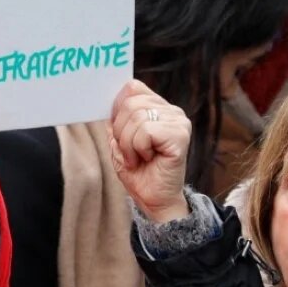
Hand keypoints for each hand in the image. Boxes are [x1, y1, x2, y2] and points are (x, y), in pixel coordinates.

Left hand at [109, 80, 191, 222]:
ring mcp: (178, 121)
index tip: (118, 130)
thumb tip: (107, 98)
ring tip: (138, 157)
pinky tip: (148, 159)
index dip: (118, 107)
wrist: (153, 199)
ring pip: (137, 117)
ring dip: (129, 144)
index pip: (132, 87)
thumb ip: (116, 118)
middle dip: (120, 131)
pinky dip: (139, 149)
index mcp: (158, 107)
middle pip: (130, 102)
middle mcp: (172, 111)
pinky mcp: (180, 135)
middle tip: (129, 151)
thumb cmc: (138, 170)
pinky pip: (146, 132)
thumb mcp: (119, 140)